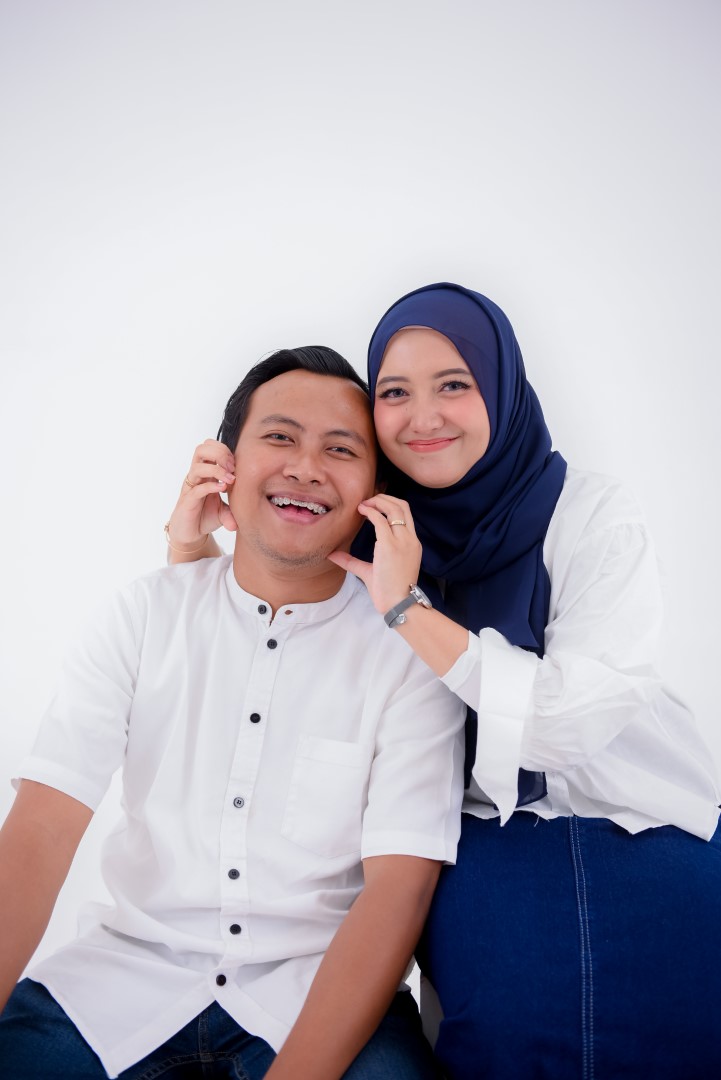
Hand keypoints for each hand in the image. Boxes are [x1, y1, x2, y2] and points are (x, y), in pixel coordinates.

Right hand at [166, 439, 237, 548]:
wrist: (190, 534)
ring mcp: (191, 487)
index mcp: (206, 472)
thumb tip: (250, 514)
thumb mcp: (226, 510)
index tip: (237, 464)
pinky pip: (197, 489)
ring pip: (197, 466)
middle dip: (220, 453)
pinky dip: (211, 486)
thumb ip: (237, 506)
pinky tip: (223, 489)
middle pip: (201, 449)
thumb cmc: (206, 516)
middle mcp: (197, 476)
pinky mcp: (188, 501)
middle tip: (233, 467)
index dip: (225, 450)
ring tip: (230, 480)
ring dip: (217, 469)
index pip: (210, 447)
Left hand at [328, 495, 421, 614]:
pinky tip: (361, 511)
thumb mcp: (369, 571)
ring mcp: (402, 541)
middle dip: (384, 498)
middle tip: (368, 500)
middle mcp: (409, 539)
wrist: (399, 603)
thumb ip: (352, 561)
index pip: (405, 514)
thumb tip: (332, 556)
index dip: (390, 504)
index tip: (374, 504)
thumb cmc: (388, 591)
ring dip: (378, 501)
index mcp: (411, 543)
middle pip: (402, 505)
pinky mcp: (390, 545)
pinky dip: (371, 512)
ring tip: (364, 504)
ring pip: (394, 508)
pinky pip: (381, 521)